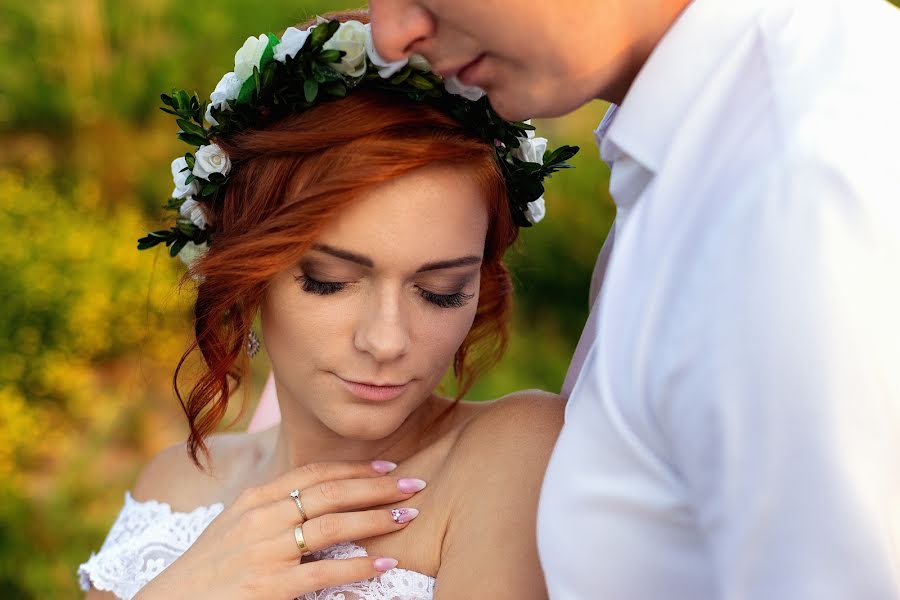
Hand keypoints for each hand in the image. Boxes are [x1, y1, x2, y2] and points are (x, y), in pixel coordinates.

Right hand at [135, 460, 424, 599]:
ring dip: (377, 519)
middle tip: (415, 484)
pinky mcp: (270, 586)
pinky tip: (383, 564)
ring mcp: (266, 551)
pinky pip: (324, 571)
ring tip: (408, 516)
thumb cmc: (208, 570)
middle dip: (377, 488)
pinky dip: (358, 566)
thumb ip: (272, 509)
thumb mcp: (235, 527)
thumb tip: (314, 500)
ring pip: (334, 526)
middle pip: (331, 493)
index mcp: (256, 500)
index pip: (315, 474)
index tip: (388, 468)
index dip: (355, 469)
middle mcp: (262, 518)